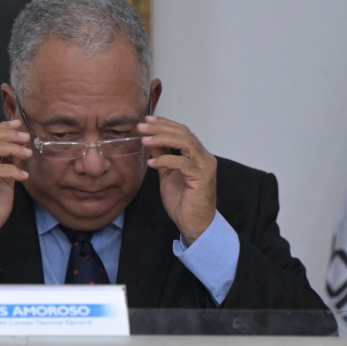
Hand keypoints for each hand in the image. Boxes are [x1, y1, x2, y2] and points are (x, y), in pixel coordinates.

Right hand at [0, 119, 31, 255]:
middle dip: (8, 135)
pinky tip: (23, 175)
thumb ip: (8, 163)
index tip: (18, 124)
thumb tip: (18, 148)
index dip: (1, 128)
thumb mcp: (4, 181)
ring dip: (11, 148)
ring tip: (27, 152)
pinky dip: (11, 170)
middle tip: (26, 137)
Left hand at [139, 116, 217, 244]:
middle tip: (141, 127)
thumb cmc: (182, 201)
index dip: (164, 124)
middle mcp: (204, 157)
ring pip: (185, 143)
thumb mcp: (167, 174)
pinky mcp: (202, 177)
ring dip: (162, 139)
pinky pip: (182, 163)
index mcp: (197, 154)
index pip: (182, 132)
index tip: (146, 121)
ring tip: (144, 140)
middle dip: (161, 128)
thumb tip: (150, 139)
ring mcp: (205, 166)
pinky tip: (152, 162)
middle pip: (183, 133)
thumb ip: (162, 155)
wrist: (194, 224)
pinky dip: (166, 159)